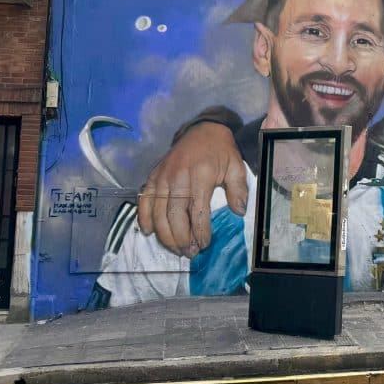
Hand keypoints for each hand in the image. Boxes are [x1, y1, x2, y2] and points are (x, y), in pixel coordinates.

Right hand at [138, 122, 246, 256]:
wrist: (203, 130)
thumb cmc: (221, 151)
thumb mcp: (237, 167)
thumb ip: (238, 190)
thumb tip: (239, 212)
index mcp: (201, 175)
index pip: (197, 210)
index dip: (199, 231)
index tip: (204, 245)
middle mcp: (178, 177)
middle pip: (174, 215)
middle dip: (181, 238)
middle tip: (189, 253)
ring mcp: (162, 177)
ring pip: (158, 212)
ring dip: (165, 234)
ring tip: (176, 248)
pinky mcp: (153, 176)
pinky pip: (144, 200)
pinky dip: (144, 218)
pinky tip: (149, 232)